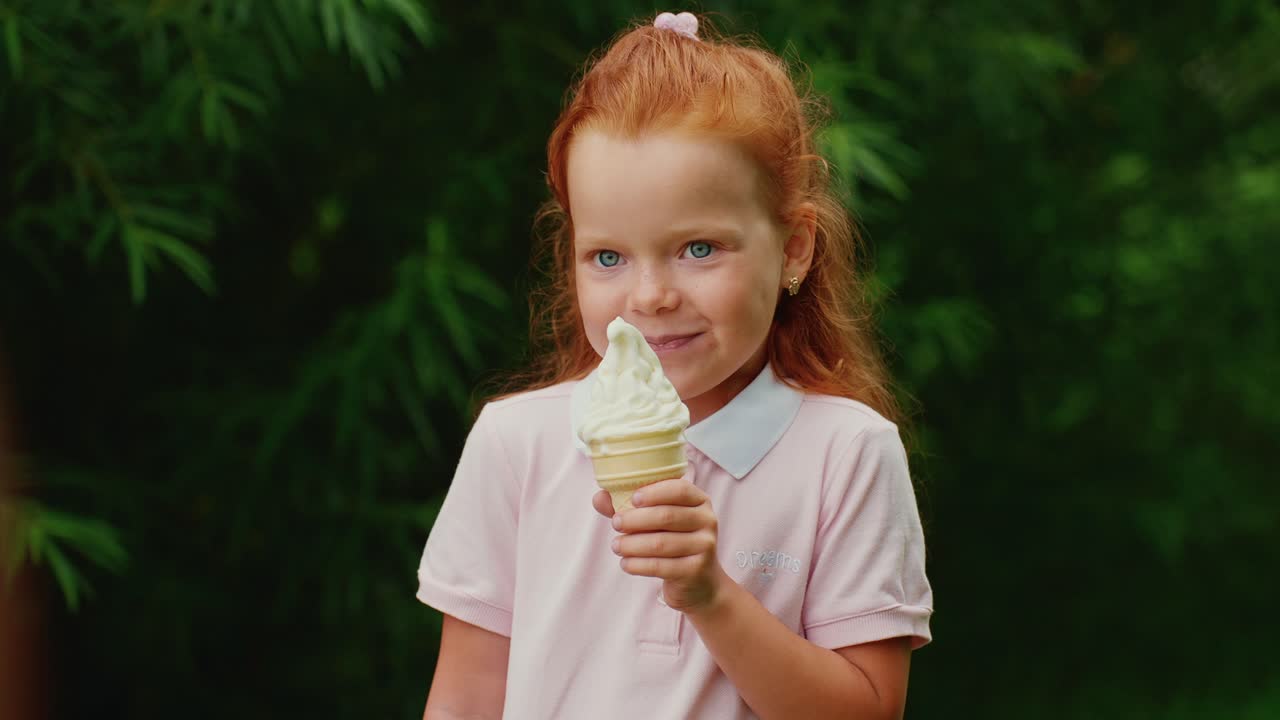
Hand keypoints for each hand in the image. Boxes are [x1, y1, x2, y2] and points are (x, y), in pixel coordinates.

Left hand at [591, 471, 730, 613]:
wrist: (699, 582)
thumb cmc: (673, 542)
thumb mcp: (656, 521)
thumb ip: (629, 507)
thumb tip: (599, 497)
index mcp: (699, 501)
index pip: (679, 489)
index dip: (654, 492)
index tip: (632, 499)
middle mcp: (707, 520)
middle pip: (667, 516)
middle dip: (635, 519)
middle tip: (615, 524)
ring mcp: (705, 546)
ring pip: (661, 543)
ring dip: (632, 544)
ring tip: (616, 546)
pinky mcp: (696, 570)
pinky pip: (661, 566)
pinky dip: (638, 564)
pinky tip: (625, 564)